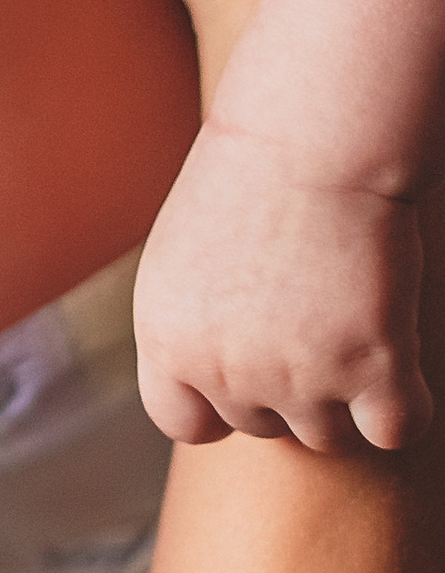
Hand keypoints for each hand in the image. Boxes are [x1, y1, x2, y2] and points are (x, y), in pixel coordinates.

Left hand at [135, 123, 429, 450]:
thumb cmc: (252, 177)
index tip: (250, 375)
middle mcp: (225, 369)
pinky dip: (405, 408)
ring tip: (352, 324)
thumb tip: (220, 378)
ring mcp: (298, 375)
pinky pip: (395, 430)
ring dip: (345, 397)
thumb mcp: (184, 257)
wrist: (312, 137)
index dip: (220, 407)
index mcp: (167, 339)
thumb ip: (195, 327)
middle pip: (265, 426)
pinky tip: (403, 366)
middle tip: (313, 318)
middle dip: (289, 389)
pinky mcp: (372, 366)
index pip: (184, 422)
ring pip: (328, 435)